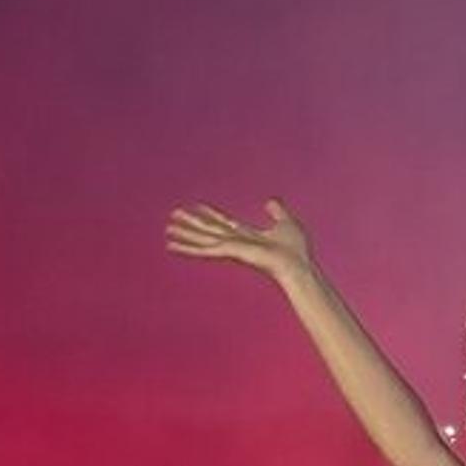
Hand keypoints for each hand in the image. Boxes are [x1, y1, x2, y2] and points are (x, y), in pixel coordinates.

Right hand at [165, 199, 312, 281]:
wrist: (298, 265)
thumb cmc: (296, 250)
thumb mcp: (286, 223)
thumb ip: (277, 211)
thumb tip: (270, 201)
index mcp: (248, 236)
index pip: (225, 223)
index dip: (211, 214)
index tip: (198, 206)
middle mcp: (237, 243)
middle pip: (209, 230)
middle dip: (192, 223)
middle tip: (173, 217)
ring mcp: (232, 248)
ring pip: (203, 238)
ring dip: (185, 234)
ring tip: (168, 230)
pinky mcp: (229, 252)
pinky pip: (204, 248)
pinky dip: (187, 247)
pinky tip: (172, 245)